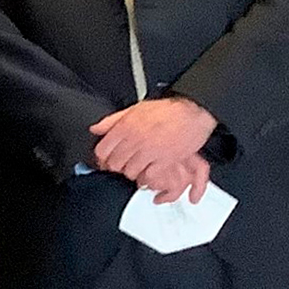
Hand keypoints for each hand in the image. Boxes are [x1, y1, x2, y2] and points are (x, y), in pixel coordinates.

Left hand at [89, 97, 216, 198]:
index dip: (102, 159)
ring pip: (130, 172)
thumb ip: (112, 120)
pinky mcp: (165, 160)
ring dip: (131, 174)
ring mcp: (150, 150)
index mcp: (126, 127)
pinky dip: (146, 179)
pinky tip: (147, 176)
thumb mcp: (134, 109)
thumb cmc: (166, 110)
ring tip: (135, 170)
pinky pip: (148, 176)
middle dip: (116, 168)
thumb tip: (96, 129)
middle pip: (115, 163)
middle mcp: (136, 139)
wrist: (192, 112)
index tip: (105, 162)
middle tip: (121, 167)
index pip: (103, 150)